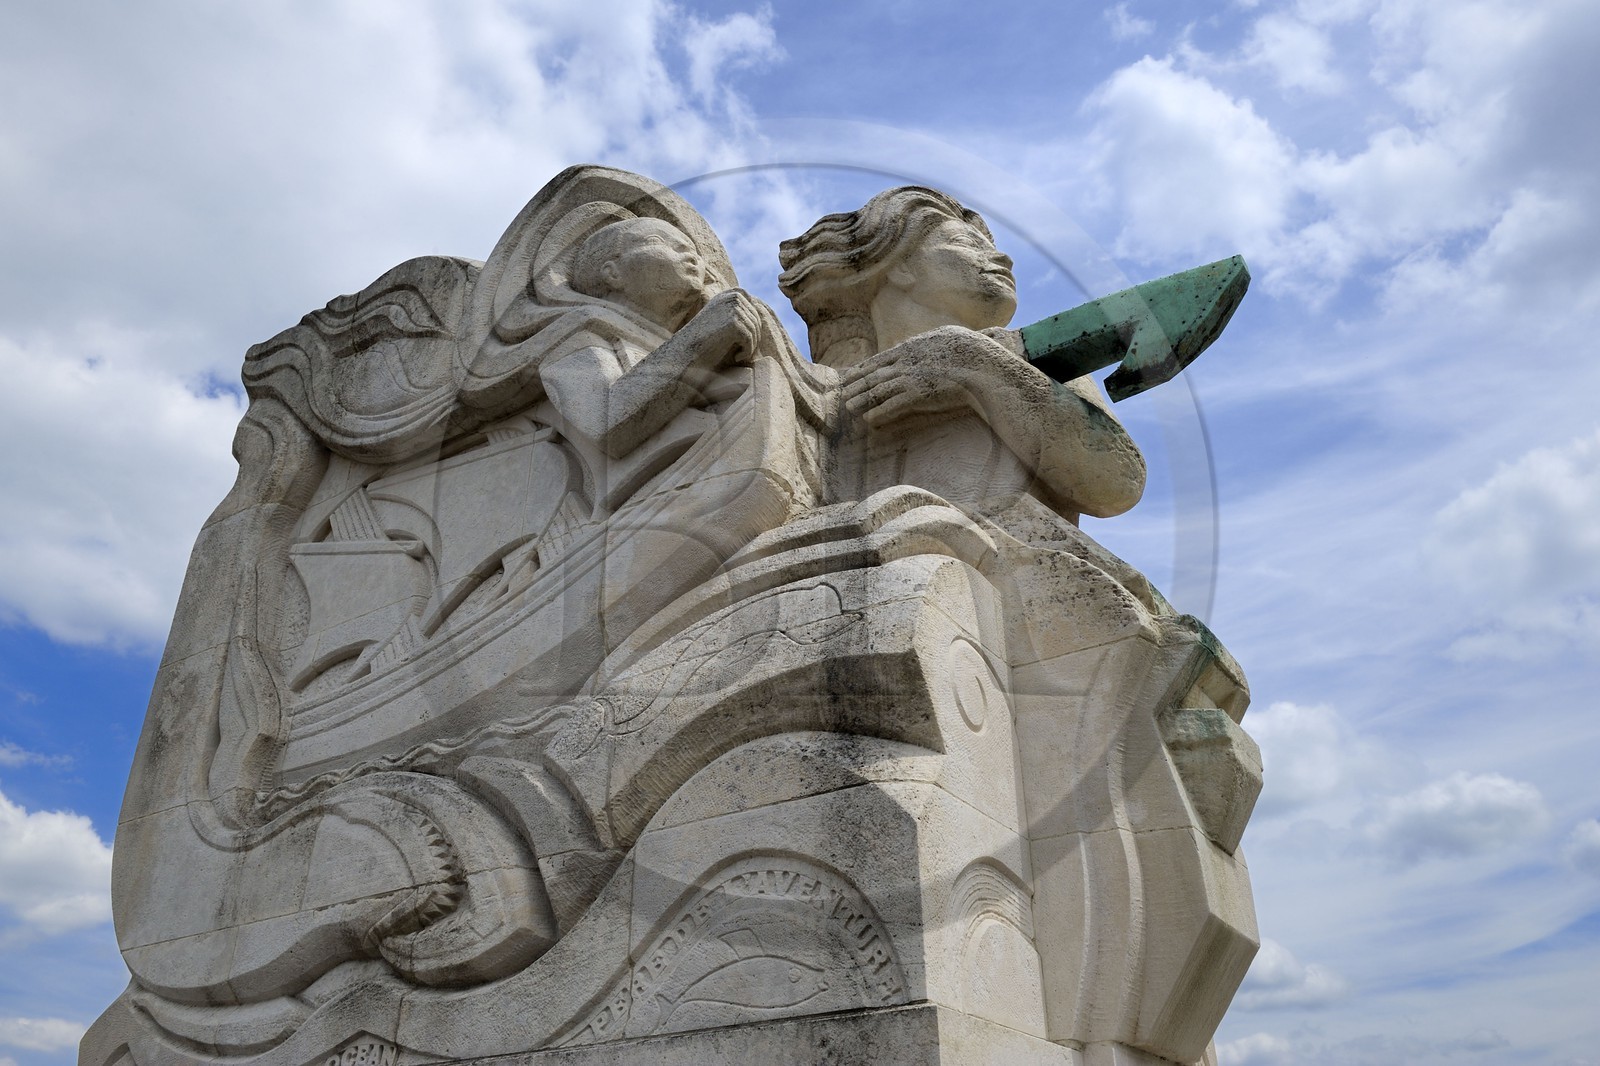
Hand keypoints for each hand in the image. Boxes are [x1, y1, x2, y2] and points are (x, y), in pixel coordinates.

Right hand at [694, 288, 763, 366]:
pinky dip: (747, 352)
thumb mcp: (719, 319)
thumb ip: (735, 312)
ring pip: (755, 330)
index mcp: (727, 294)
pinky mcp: (734, 322)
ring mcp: (733, 308)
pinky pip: (751, 339)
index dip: (751, 322)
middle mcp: (731, 297)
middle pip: (756, 319)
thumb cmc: (703, 341)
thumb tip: (757, 310)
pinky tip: (737, 357)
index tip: (742, 339)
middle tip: (741, 351)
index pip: (752, 303)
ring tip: (738, 354)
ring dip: (750, 346)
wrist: (686, 351)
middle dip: (752, 337)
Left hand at [840, 325, 1021, 427]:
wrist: (983, 364)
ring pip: (878, 389)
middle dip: (857, 383)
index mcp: (914, 346)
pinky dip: (878, 413)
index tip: (853, 373)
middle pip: (875, 373)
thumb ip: (933, 341)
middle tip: (843, 391)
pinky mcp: (918, 394)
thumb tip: (932, 339)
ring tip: (848, 407)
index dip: (865, 367)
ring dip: (861, 399)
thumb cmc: (972, 352)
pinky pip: (892, 405)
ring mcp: (911, 377)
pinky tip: (868, 420)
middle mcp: (907, 360)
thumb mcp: (949, 337)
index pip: (882, 358)